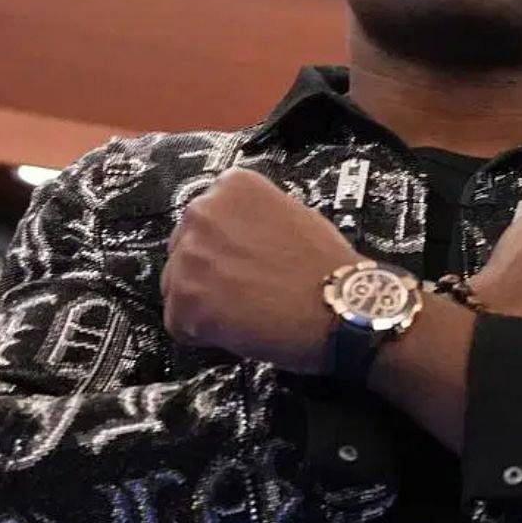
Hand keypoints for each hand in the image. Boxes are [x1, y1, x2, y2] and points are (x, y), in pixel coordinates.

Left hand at [161, 168, 355, 371]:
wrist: (343, 307)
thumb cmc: (329, 266)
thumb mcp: (295, 215)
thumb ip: (255, 218)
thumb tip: (238, 236)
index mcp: (231, 188)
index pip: (206, 219)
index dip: (227, 247)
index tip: (247, 261)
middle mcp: (202, 213)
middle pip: (184, 250)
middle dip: (209, 273)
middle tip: (248, 289)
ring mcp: (189, 257)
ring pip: (178, 288)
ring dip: (205, 304)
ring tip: (247, 311)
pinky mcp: (184, 301)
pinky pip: (180, 324)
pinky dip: (204, 334)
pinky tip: (241, 329)